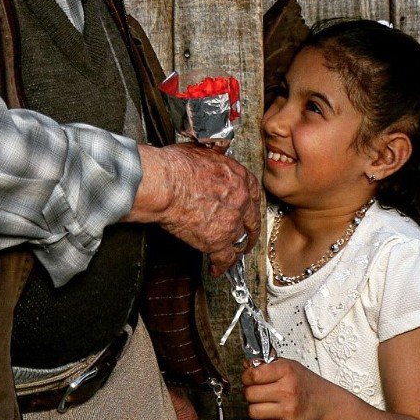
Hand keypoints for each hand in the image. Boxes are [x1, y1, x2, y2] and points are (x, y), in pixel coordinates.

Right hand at [129, 142, 260, 274]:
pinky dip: (221, 266)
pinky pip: (224, 258)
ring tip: (231, 255)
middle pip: (252, 221)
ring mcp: (231, 222)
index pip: (253, 195)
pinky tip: (216, 269)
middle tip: (247, 239)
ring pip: (239, 241)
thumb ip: (215, 158)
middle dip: (251, 232)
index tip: (248, 213)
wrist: (165, 183)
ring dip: (235, 249)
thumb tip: (213, 155)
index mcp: (239, 177)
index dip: (250, 207)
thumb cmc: (176, 166)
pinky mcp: (217, 240)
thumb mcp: (202, 151)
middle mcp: (241, 200)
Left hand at [242, 358, 332, 419]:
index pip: (253, 375)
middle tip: (257, 392)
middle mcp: (288, 391)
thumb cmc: (304, 382)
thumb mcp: (287, 365)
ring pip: (253, 411)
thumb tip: (245, 365)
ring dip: (255, 408)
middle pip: (250, 394)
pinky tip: (271, 415)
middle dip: (250, 393)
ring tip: (264, 403)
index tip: (249, 378)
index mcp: (286, 371)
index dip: (246, 377)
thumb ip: (265, 364)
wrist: (323, 402)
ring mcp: (289, 410)